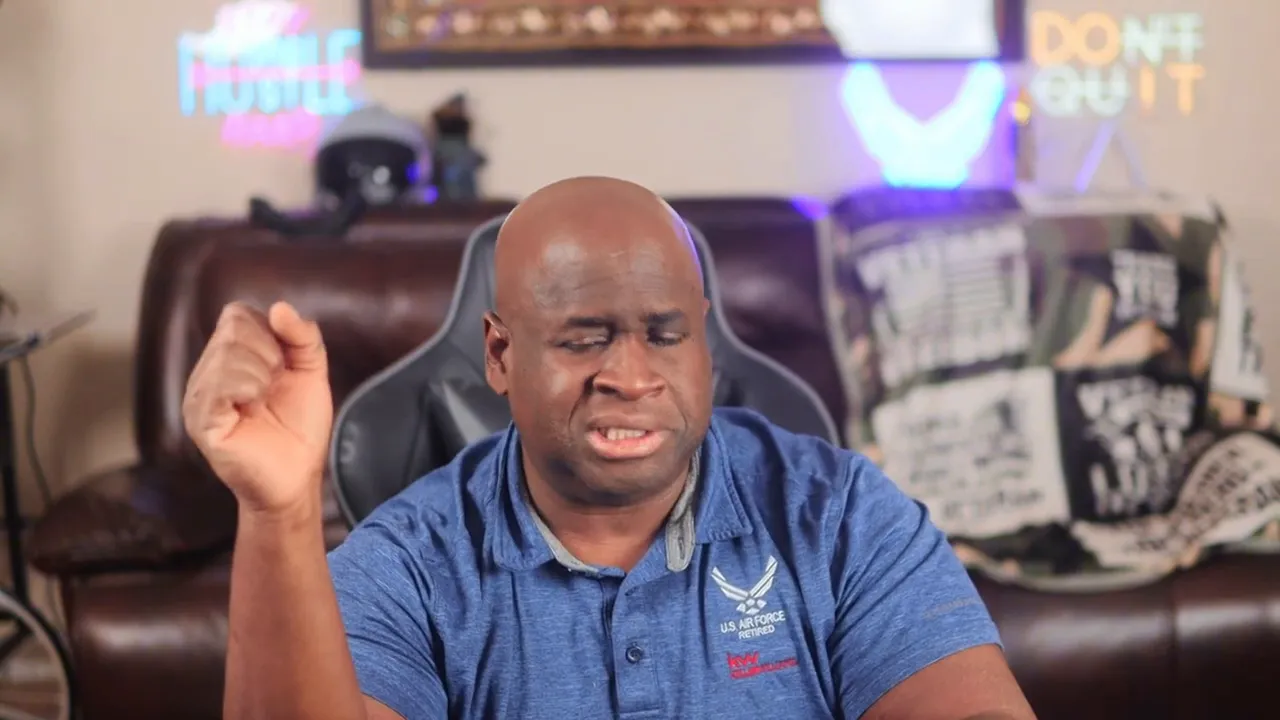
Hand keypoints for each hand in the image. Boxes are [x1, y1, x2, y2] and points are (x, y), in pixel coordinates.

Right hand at [182, 301, 332, 514]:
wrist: (297, 476)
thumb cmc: (299, 427)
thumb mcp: (310, 372)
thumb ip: (302, 336)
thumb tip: (279, 307)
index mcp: (228, 358)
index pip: (237, 314)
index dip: (269, 333)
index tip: (283, 365)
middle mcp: (206, 373)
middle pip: (232, 329)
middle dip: (269, 353)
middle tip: (274, 388)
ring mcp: (199, 397)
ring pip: (227, 352)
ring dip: (262, 374)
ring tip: (263, 401)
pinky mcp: (201, 420)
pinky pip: (219, 384)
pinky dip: (247, 388)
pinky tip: (252, 407)